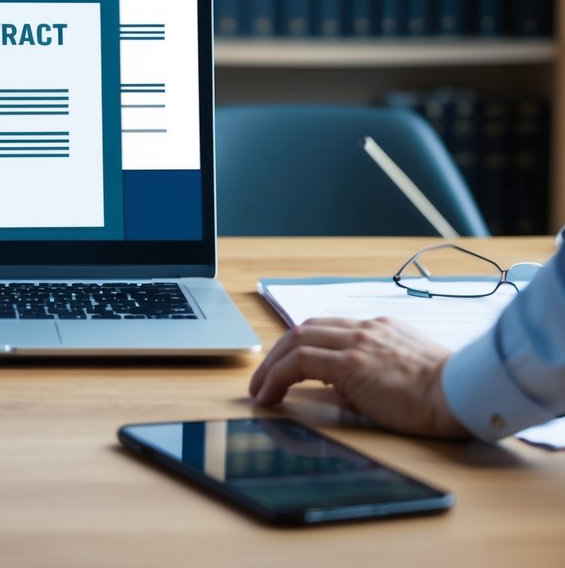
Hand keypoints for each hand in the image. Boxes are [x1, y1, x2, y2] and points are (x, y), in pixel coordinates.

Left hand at [249, 316, 470, 438]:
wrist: (463, 394)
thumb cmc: (443, 393)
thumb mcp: (404, 370)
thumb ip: (373, 368)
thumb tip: (343, 386)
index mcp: (378, 329)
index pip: (325, 328)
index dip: (298, 345)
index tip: (284, 365)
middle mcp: (365, 329)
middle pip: (304, 329)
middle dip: (275, 353)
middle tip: (261, 379)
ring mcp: (358, 342)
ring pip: (296, 341)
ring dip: (270, 366)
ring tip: (260, 391)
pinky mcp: (352, 363)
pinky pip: (300, 361)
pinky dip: (277, 376)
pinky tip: (270, 394)